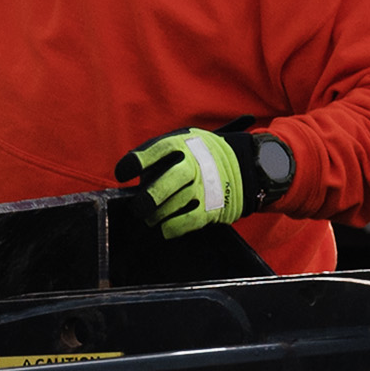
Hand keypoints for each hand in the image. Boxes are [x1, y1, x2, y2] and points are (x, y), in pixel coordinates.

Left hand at [117, 127, 292, 238]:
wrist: (247, 165)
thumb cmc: (204, 155)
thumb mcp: (186, 142)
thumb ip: (162, 154)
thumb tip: (138, 178)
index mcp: (184, 144)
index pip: (154, 152)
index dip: (133, 163)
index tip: (122, 173)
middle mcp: (194, 165)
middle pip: (163, 184)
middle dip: (146, 199)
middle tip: (138, 207)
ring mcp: (205, 187)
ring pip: (171, 206)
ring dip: (155, 216)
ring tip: (151, 217)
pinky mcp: (212, 208)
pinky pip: (186, 222)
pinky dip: (171, 228)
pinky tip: (164, 228)